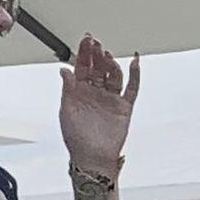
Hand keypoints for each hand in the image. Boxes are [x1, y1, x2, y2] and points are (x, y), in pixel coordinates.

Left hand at [59, 36, 140, 179]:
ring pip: (113, 74)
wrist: (92, 158)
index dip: (83, 54)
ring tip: (107, 54)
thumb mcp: (66, 111)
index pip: (82, 68)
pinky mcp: (124, 107)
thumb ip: (67, 89)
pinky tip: (134, 63)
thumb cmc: (77, 139)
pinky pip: (132, 88)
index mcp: (79, 93)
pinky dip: (135, 75)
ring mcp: (110, 99)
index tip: (85, 40)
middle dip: (97, 54)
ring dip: (111, 63)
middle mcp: (95, 93)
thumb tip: (64, 70)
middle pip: (98, 68)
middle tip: (96, 42)